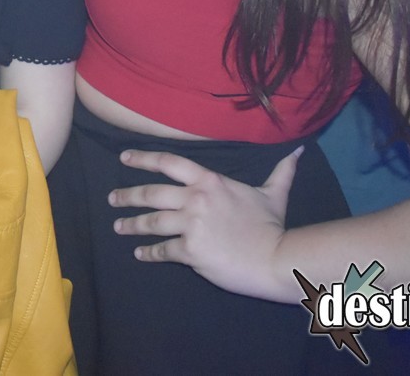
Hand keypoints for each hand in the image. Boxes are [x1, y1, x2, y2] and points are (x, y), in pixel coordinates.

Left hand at [108, 146, 302, 302]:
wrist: (276, 259)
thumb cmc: (272, 226)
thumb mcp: (273, 193)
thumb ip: (280, 171)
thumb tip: (297, 150)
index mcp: (209, 181)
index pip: (168, 163)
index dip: (143, 158)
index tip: (124, 158)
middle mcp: (195, 199)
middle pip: (150, 193)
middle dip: (127, 196)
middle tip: (112, 199)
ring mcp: (191, 225)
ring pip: (151, 221)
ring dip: (131, 225)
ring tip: (118, 226)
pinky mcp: (190, 251)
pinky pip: (162, 250)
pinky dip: (148, 252)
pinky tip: (140, 253)